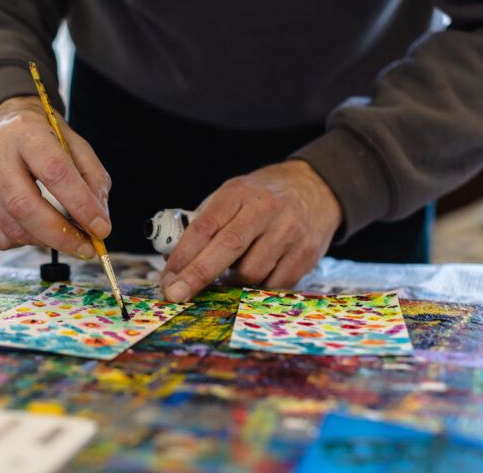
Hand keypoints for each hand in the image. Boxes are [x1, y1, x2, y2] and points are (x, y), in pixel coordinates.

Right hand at [0, 96, 111, 258]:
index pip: (54, 171)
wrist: (4, 126)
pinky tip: (37, 229)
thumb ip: (93, 181)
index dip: (80, 205)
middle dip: (60, 235)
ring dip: (45, 241)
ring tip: (66, 236)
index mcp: (26, 131)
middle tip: (86, 248)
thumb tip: (98, 224)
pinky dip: (25, 242)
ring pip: (11, 227)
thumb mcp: (77, 147)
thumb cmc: (46, 138)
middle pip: (23, 206)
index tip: (102, 229)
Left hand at [160, 160, 341, 300]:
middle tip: (176, 294)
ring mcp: (289, 231)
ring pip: (251, 272)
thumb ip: (205, 223)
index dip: (183, 255)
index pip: (205, 226)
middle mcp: (265, 209)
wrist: (314, 188)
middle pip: (227, 247)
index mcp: (237, 193)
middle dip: (197, 275)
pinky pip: (275, 284)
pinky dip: (259, 287)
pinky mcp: (307, 253)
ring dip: (234, 281)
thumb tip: (175, 262)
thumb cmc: (260, 198)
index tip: (167, 278)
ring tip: (234, 269)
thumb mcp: (231, 196)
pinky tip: (258, 273)